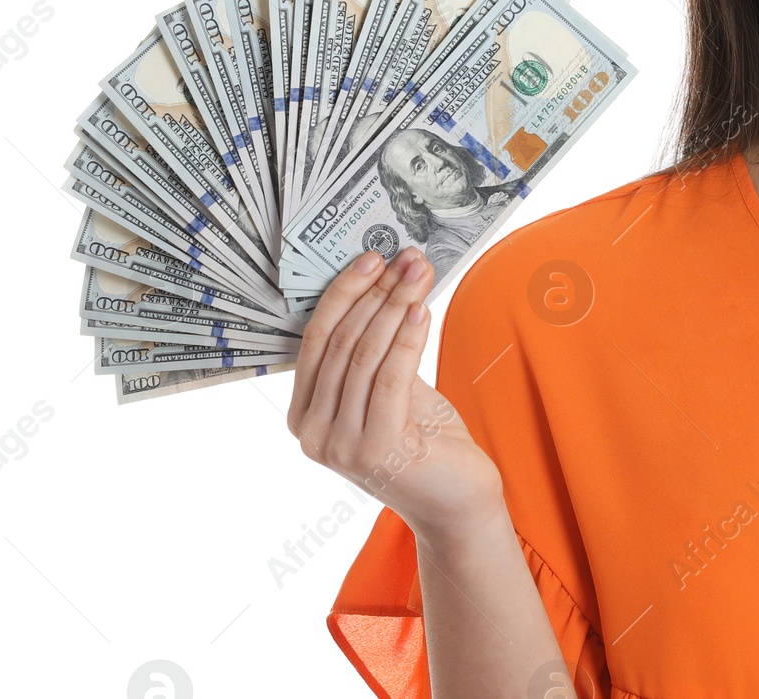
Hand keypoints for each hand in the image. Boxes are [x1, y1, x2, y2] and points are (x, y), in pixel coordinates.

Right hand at [287, 247, 505, 540]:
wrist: (454, 501)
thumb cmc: (423, 441)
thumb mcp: (389, 390)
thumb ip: (375, 350)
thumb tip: (387, 280)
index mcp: (304, 415)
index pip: (316, 339)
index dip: (343, 293)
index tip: (371, 257)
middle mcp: (312, 432)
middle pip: (341, 341)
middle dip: (376, 293)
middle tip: (405, 258)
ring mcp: (339, 444)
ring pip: (364, 354)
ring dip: (396, 306)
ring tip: (419, 274)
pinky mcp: (375, 449)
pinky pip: (389, 377)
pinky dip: (407, 338)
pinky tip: (422, 310)